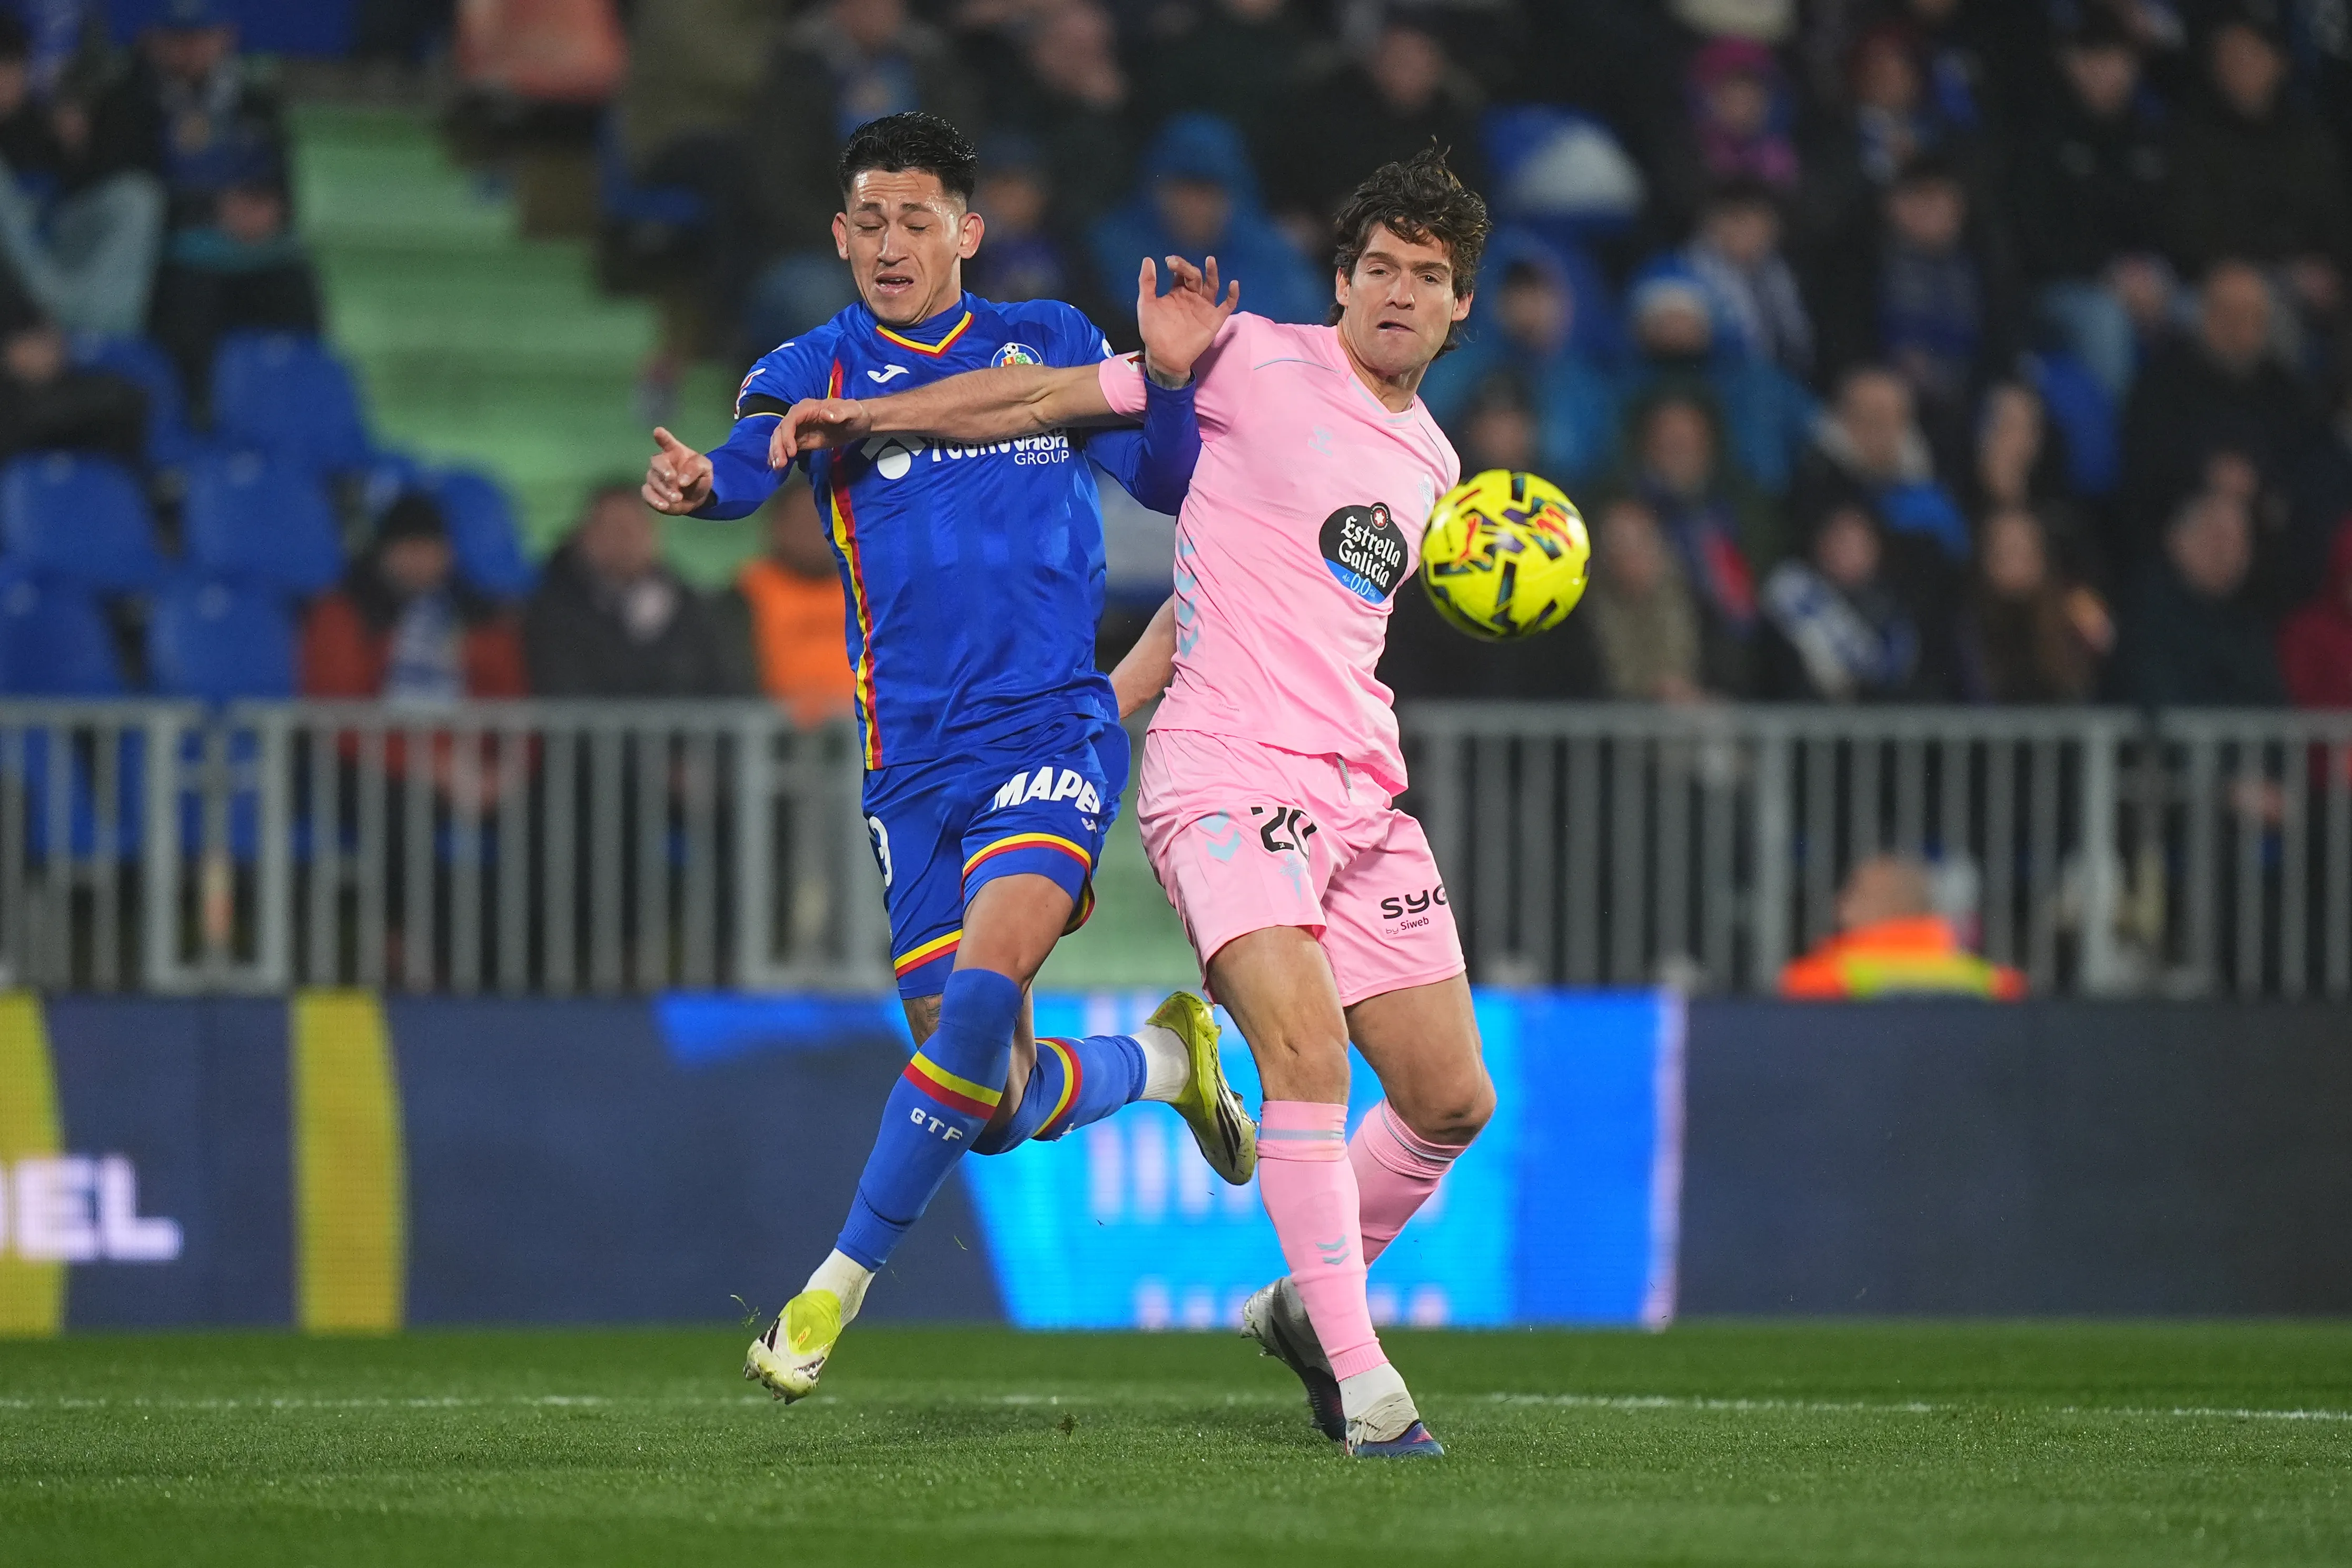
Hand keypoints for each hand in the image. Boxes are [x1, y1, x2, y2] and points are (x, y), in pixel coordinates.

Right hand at [643, 427, 712, 514]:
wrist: (697, 497)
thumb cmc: (699, 477)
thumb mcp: (705, 469)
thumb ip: (696, 469)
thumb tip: (681, 481)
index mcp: (675, 451)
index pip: (667, 442)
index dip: (662, 437)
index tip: (658, 431)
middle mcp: (662, 462)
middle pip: (657, 461)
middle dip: (663, 470)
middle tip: (672, 478)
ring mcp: (655, 477)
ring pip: (654, 480)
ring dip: (665, 489)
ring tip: (677, 498)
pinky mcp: (651, 492)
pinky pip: (647, 494)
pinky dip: (655, 500)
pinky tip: (664, 505)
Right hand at [771, 397, 870, 466]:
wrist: (859, 422)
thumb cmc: (856, 414)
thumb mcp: (852, 411)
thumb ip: (840, 412)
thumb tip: (826, 415)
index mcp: (808, 407)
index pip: (791, 419)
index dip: (788, 435)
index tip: (791, 452)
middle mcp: (799, 417)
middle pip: (782, 430)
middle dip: (778, 446)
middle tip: (779, 464)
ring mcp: (799, 429)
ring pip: (781, 438)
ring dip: (776, 452)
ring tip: (777, 467)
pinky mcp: (802, 440)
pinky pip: (787, 446)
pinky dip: (781, 455)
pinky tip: (777, 467)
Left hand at [1137, 254, 1237, 385]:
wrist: (1164, 356)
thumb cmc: (1154, 331)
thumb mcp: (1146, 304)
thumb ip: (1147, 283)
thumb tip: (1148, 259)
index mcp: (1177, 291)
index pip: (1181, 272)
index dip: (1177, 264)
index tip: (1169, 261)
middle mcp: (1192, 296)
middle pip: (1195, 275)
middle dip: (1187, 267)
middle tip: (1176, 263)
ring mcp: (1204, 307)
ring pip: (1212, 285)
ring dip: (1212, 273)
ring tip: (1210, 260)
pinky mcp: (1215, 319)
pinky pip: (1228, 305)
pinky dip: (1233, 295)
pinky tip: (1234, 284)